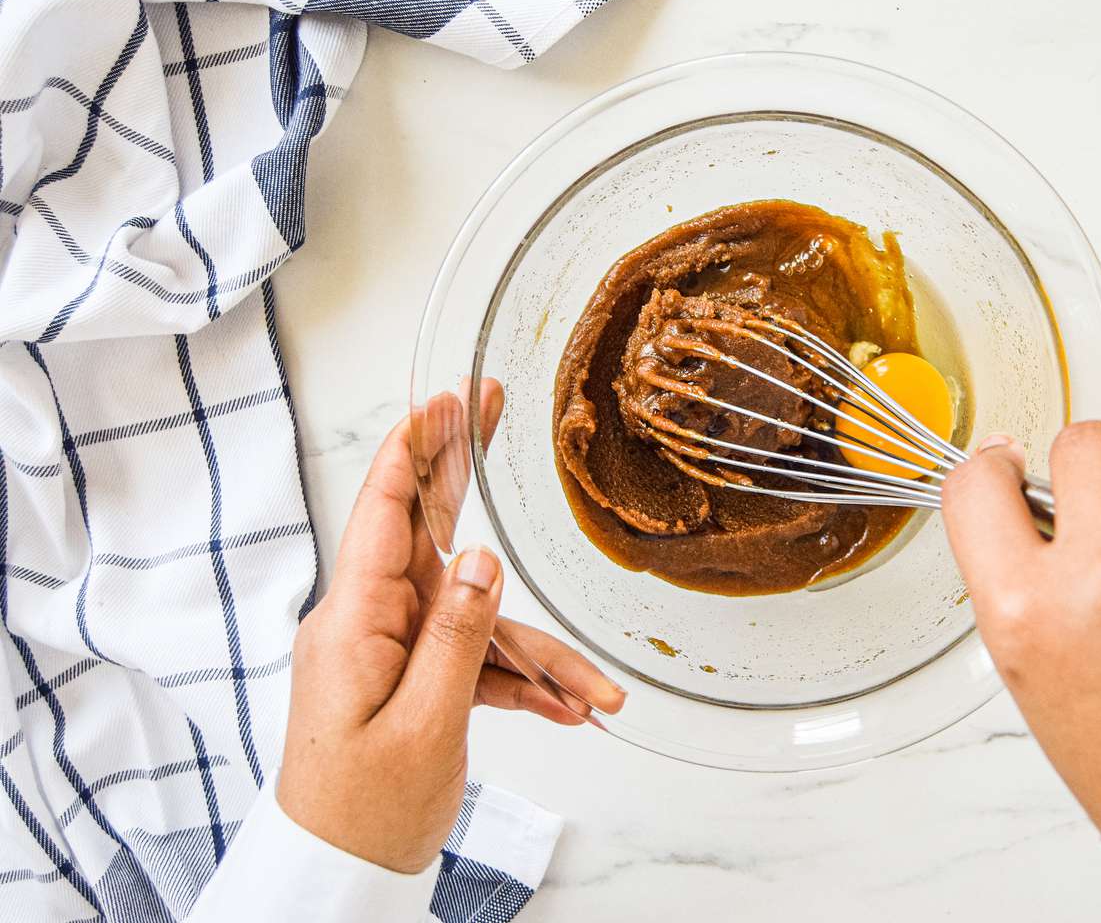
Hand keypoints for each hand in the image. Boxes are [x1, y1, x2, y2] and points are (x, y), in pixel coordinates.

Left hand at [277, 381, 625, 872]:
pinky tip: (563, 707)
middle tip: (494, 408)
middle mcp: (367, 623)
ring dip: (535, 654)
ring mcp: (389, 651)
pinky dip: (516, 680)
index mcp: (353, 622)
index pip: (383, 510)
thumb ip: (458, 636)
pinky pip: (472, 660)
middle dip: (467, 480)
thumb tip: (481, 561)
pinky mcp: (410, 679)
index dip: (415, 447)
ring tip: (591, 695)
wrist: (335, 876)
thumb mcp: (425, 725)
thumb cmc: (362, 811)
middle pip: (429, 536)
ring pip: (473, 617)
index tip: (445, 398)